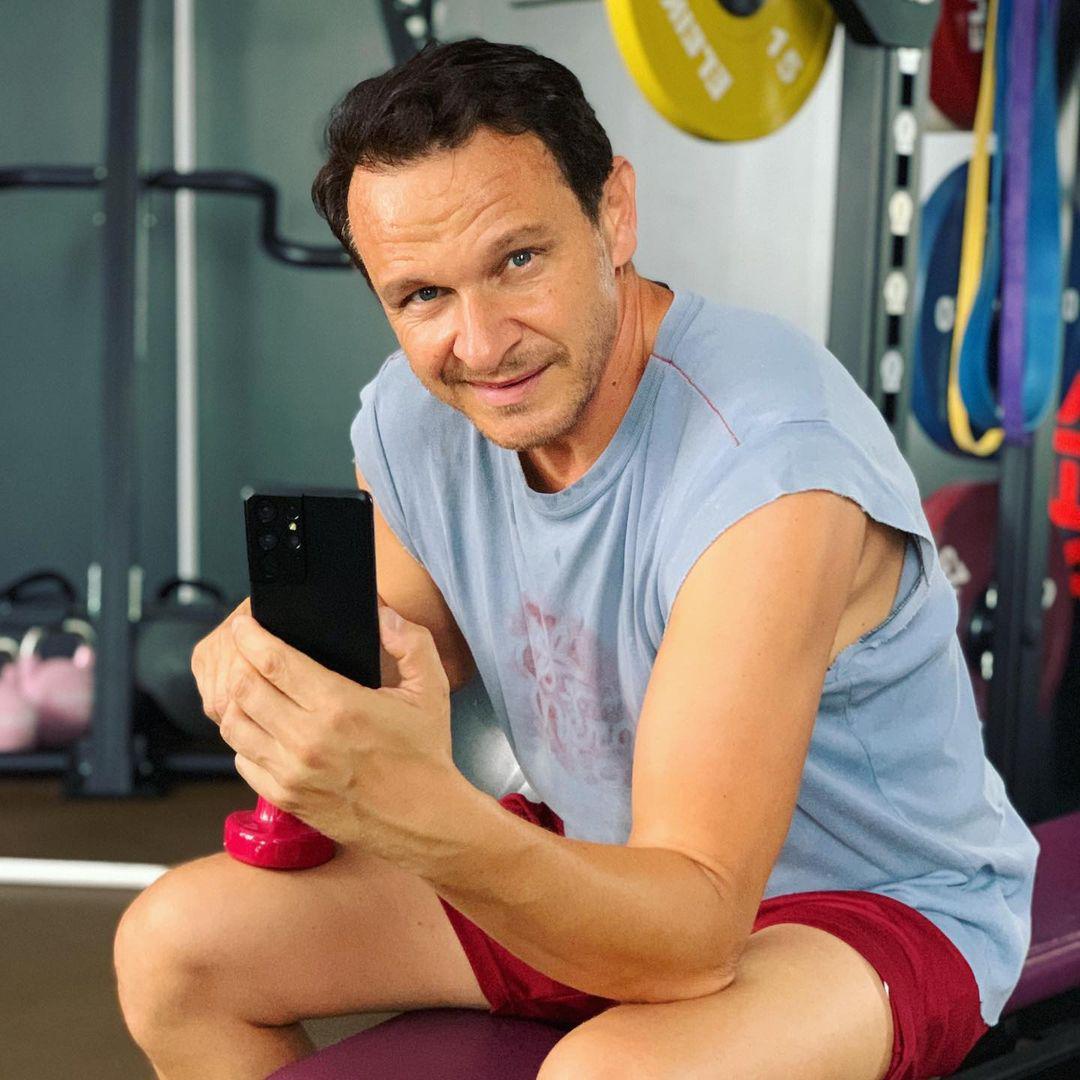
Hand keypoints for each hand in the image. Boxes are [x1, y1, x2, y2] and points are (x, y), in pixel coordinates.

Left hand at [219, 605, 459, 862]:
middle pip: (244, 689)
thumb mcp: (431, 689)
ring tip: (248, 686)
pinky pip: (241, 760)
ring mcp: (291, 772)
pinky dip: (243, 739)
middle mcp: (308, 739)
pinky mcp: (285, 798)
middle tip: (244, 651)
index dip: (251, 637)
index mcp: (340, 706)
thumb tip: (382, 613)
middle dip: (238, 662)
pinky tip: (260, 727)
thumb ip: (411, 641)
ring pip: (234, 725)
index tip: (245, 625)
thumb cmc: (425, 754)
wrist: (424, 820)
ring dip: (235, 700)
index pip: (274, 662)